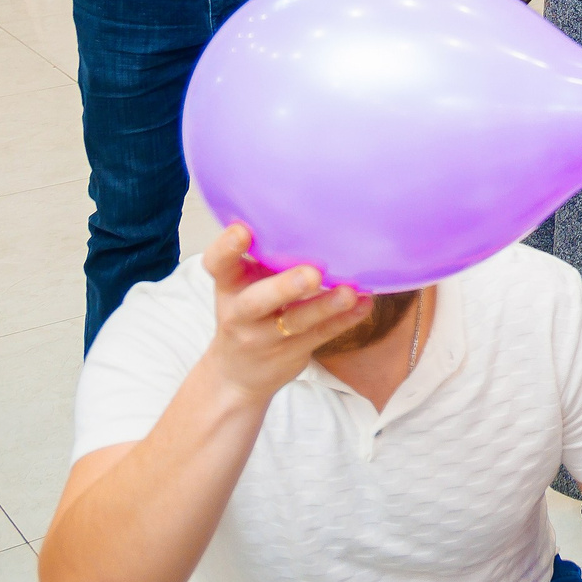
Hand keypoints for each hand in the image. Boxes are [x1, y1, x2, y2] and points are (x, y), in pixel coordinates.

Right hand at [199, 224, 364, 402]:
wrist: (237, 373)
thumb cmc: (248, 310)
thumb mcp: (243, 283)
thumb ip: (264, 255)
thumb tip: (306, 208)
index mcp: (229, 285)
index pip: (217, 264)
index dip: (226, 247)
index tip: (243, 230)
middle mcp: (241, 312)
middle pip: (257, 301)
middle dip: (284, 287)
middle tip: (312, 274)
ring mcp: (266, 336)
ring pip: (296, 321)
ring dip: (325, 306)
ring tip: (349, 292)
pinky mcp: (291, 352)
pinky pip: (321, 335)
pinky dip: (345, 320)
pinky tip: (364, 304)